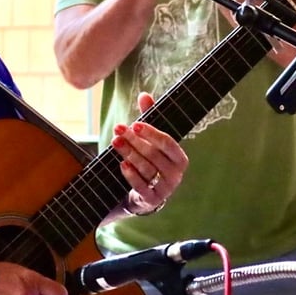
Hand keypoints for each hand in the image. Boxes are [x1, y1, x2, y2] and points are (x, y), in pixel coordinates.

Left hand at [110, 92, 187, 214]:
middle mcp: (176, 174)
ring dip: (129, 153)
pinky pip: (142, 186)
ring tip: (116, 141)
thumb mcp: (150, 139)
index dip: (152, 133)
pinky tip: (122, 163)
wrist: (147, 193)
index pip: (168, 143)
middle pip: (154, 154)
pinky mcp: (153, 199)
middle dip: (134, 141)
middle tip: (118, 129)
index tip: (135, 124)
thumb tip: (144, 94)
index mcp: (179, 158)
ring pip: (146, 168)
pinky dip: (131, 175)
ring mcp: (165, 189)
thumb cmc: (150, 160)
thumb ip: (150, 117)